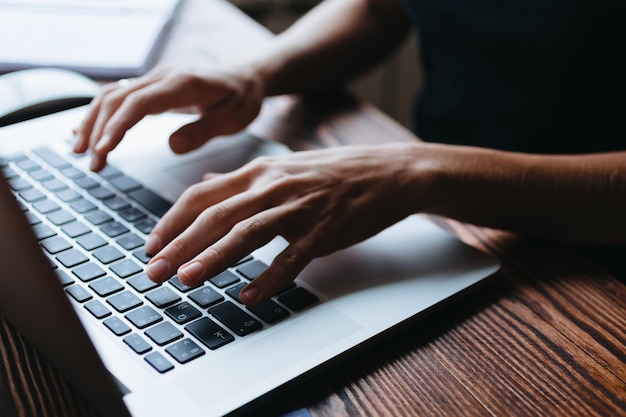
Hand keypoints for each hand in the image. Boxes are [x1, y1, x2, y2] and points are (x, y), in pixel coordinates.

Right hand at [73, 65, 263, 170]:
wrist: (246, 79)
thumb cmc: (241, 99)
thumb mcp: (233, 118)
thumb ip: (204, 131)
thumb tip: (172, 147)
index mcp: (183, 83)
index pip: (140, 102)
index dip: (118, 125)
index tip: (104, 150)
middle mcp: (163, 77)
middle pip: (118, 99)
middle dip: (99, 130)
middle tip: (92, 163)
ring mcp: (155, 80)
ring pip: (112, 96)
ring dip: (93, 122)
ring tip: (81, 152)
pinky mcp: (152, 87)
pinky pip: (119, 96)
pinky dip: (99, 114)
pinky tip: (86, 131)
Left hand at [144, 143, 427, 305]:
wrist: (387, 173)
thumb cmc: (334, 172)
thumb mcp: (282, 167)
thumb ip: (241, 179)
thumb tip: (207, 182)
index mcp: (259, 172)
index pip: (202, 195)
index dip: (172, 221)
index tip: (152, 244)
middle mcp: (273, 186)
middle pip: (216, 215)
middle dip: (179, 244)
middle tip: (154, 271)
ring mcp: (299, 208)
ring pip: (247, 232)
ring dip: (213, 257)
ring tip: (187, 280)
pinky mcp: (324, 230)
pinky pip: (292, 257)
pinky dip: (270, 278)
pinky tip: (251, 296)